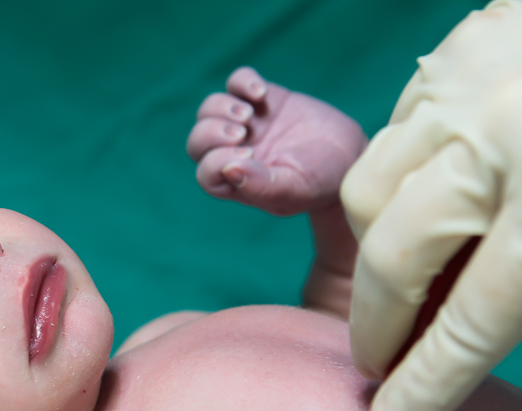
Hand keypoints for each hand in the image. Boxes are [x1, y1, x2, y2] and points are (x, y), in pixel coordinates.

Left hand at [189, 66, 365, 216]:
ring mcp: (247, 124)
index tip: (248, 156)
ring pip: (211, 109)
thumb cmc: (321, 183)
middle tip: (241, 131)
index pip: (206, 172)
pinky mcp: (263, 100)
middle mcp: (234, 152)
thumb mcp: (294, 190)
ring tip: (248, 115)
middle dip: (210, 133)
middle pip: (198, 140)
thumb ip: (261, 186)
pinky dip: (241, 81)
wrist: (350, 157)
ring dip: (221, 108)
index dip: (216, 161)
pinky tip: (261, 93)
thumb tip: (228, 169)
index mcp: (236, 181)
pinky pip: (236, 82)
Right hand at [341, 0, 521, 410]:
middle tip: (382, 356)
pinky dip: (402, 178)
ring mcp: (470, 82)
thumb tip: (453, 351)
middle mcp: (501, 135)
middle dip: (377, 323)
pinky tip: (436, 196)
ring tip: (410, 275)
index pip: (472, 320)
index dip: (425, 383)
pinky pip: (393, 135)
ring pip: (371, 190)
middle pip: (394, 256)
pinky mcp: (458, 49)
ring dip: (379, 246)